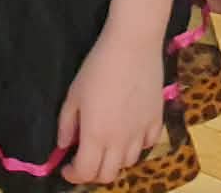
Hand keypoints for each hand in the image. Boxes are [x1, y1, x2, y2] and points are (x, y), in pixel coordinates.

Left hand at [58, 25, 163, 183]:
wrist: (133, 45)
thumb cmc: (98, 67)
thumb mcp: (74, 94)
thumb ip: (66, 124)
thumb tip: (64, 145)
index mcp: (95, 135)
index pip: (85, 172)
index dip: (73, 174)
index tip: (67, 165)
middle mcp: (120, 141)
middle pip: (108, 175)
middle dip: (93, 172)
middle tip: (86, 158)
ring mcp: (141, 132)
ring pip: (129, 162)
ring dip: (115, 160)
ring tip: (108, 144)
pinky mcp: (157, 120)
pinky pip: (149, 144)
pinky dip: (138, 146)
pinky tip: (131, 133)